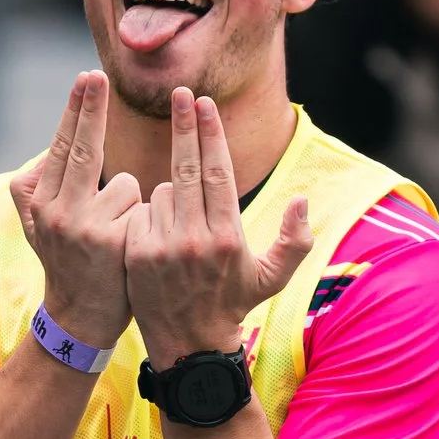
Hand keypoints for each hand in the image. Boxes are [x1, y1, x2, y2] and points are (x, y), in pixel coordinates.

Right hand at [13, 72, 140, 348]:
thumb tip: (45, 148)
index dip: (75, 111)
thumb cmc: (68, 261)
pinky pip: (141, 208)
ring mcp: (84, 229)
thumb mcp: (37, 226)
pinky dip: (142, 220)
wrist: (80, 318)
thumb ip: (34, 187)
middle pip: (81, 149)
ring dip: (129, 202)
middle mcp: (57, 212)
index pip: (61, 146)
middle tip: (97, 74)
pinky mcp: (112, 244)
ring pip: (123, 183)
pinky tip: (128, 247)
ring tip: (115, 235)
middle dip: (90, 109)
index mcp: (41, 203)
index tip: (86, 78)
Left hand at [124, 89, 311, 369]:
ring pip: (162, 192)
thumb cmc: (234, 304)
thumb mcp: (273, 277)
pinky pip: (140, 213)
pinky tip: (158, 237)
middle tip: (179, 93)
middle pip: (185, 168)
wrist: (189, 346)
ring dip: (171, 194)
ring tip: (182, 226)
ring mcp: (161, 247)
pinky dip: (149, 215)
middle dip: (183, 126)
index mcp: (228, 237)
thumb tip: (302, 200)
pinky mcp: (136, 254)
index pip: (217, 172)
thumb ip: (295, 240)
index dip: (210, 133)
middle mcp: (194, 239)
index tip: (204, 102)